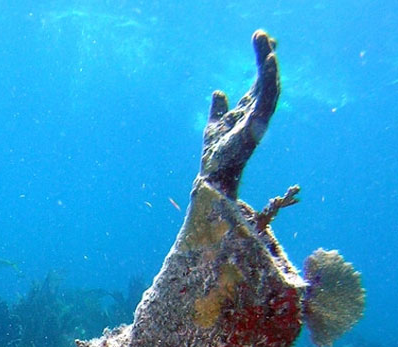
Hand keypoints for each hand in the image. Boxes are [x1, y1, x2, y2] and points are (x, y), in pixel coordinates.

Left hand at [199, 31, 279, 197]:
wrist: (213, 175)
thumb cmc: (216, 154)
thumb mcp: (214, 124)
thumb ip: (219, 108)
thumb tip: (218, 92)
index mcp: (249, 110)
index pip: (259, 81)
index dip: (261, 61)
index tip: (262, 40)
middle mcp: (257, 113)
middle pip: (266, 80)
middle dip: (266, 56)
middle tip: (262, 34)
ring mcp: (259, 119)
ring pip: (270, 86)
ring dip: (269, 64)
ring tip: (268, 43)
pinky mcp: (257, 125)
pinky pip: (268, 98)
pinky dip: (269, 80)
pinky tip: (268, 62)